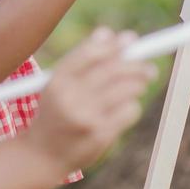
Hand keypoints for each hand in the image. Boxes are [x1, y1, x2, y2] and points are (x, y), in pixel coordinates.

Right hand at [25, 28, 153, 176]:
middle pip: (113, 69)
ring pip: (127, 88)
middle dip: (137, 64)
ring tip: (140, 84)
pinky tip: (126, 107)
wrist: (41, 156)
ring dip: (138, 84)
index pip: (91, 52)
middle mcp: (70, 97)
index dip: (115, 44)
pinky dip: (133, 105)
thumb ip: (82, 59)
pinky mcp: (100, 135)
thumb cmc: (55, 113)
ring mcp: (86, 117)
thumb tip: (108, 32)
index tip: (130, 40)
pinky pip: (130, 110)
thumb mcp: (58, 85)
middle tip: (148, 66)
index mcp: (57, 81)